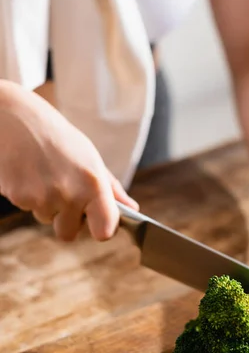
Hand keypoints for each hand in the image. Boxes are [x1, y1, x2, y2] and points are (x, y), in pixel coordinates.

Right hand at [0, 81, 137, 240]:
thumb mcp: (90, 156)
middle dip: (67, 219)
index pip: (104, 232)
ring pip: (47, 220)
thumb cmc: (56, 136)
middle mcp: (69, 194)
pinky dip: (29, 196)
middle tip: (64, 190)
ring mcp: (42, 198)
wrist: (13, 118)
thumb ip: (110, 188)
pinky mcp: (19, 197)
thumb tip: (132, 208)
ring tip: (45, 174)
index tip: (98, 220)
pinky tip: (29, 173)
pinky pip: (29, 209)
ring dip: (47, 205)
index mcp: (94, 183)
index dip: (101, 229)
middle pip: (69, 234)